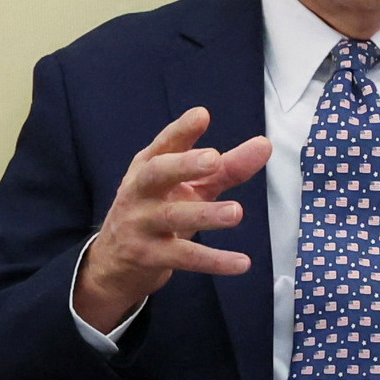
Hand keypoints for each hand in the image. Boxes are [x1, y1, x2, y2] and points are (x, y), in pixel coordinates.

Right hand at [74, 106, 272, 333]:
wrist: (114, 263)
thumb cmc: (158, 212)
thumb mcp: (189, 187)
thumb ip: (226, 167)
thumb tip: (265, 144)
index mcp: (148, 167)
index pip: (164, 145)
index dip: (181, 131)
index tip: (202, 116)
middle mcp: (140, 191)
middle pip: (157, 173)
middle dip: (184, 165)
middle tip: (214, 158)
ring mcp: (141, 224)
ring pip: (173, 217)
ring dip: (205, 214)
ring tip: (236, 212)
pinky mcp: (149, 256)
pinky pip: (183, 257)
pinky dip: (213, 260)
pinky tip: (241, 262)